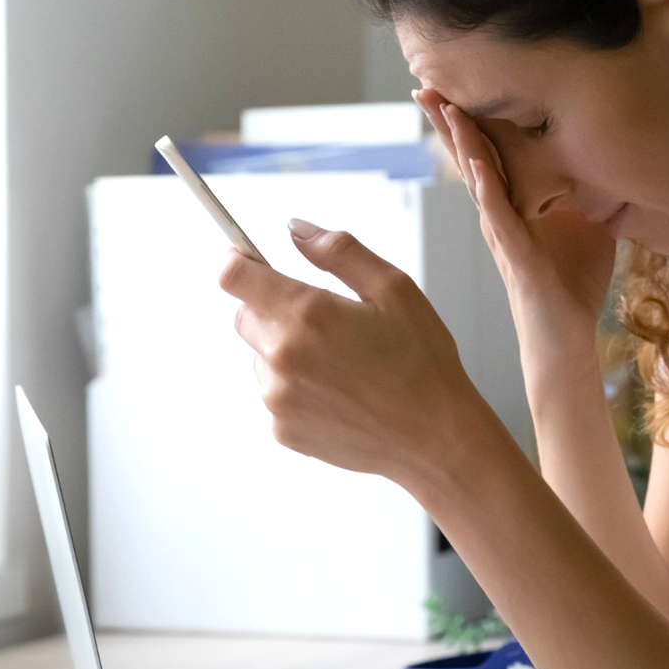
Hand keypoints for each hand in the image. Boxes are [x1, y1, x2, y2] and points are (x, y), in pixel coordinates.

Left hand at [219, 224, 509, 492]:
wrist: (435, 439)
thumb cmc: (423, 363)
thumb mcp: (394, 289)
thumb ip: (338, 251)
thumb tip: (296, 229)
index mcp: (306, 314)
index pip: (232, 276)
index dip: (235, 260)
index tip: (244, 258)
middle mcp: (282, 357)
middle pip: (244, 315)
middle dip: (271, 307)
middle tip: (322, 318)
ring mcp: (278, 398)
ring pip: (260, 357)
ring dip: (286, 351)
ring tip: (341, 363)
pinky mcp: (282, 429)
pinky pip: (274, 394)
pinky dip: (296, 388)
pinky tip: (339, 392)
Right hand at [414, 89, 617, 381]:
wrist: (567, 339)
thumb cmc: (571, 287)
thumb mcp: (588, 225)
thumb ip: (589, 193)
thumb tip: (611, 161)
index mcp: (513, 205)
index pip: (488, 152)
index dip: (471, 119)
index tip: (450, 84)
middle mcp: (499, 216)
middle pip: (470, 157)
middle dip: (448, 121)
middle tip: (422, 85)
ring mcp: (504, 234)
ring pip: (477, 179)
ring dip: (461, 143)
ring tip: (444, 108)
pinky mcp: (517, 256)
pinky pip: (498, 216)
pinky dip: (488, 188)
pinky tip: (478, 164)